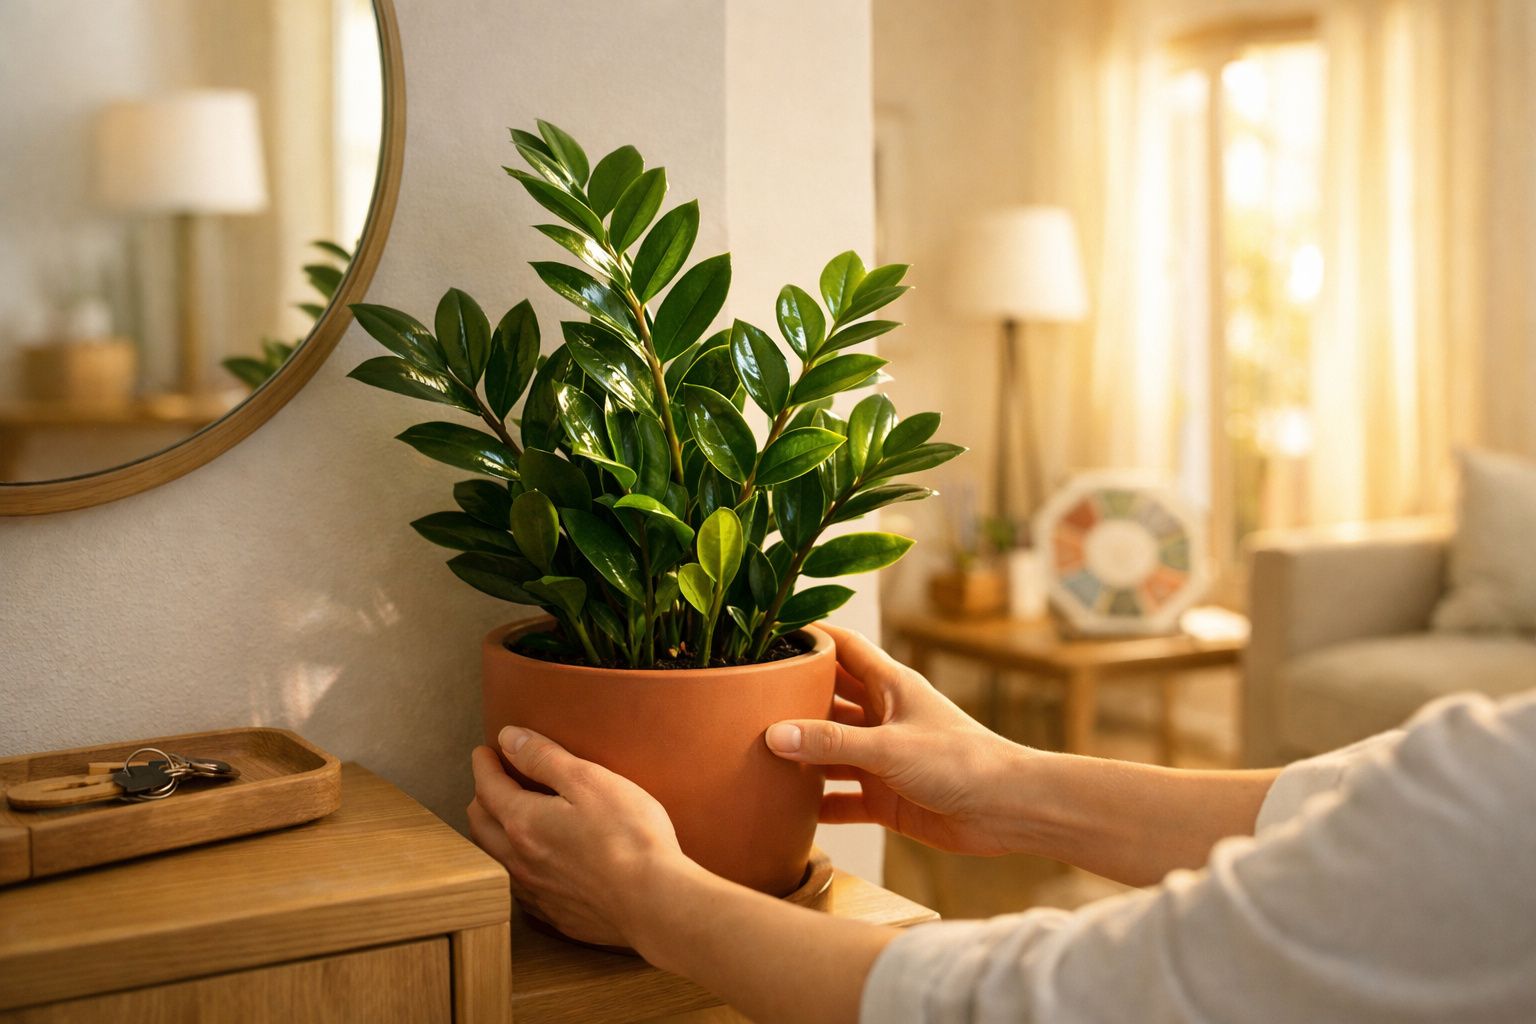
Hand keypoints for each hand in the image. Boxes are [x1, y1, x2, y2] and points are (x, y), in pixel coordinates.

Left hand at [468, 727, 695, 946]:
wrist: (654, 902)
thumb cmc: (628, 836)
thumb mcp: (589, 781)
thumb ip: (544, 758)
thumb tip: (508, 738)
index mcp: (523, 823)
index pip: (488, 788)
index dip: (484, 765)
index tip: (484, 752)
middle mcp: (519, 861)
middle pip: (481, 825)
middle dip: (481, 798)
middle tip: (492, 782)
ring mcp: (536, 892)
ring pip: (494, 860)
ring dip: (493, 834)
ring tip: (506, 820)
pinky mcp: (556, 915)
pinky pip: (519, 888)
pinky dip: (515, 866)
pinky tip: (533, 864)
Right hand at [766, 623, 1034, 855]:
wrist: (1007, 811)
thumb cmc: (961, 762)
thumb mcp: (889, 748)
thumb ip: (832, 743)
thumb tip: (774, 735)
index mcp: (890, 686)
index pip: (843, 648)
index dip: (810, 636)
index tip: (768, 631)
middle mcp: (883, 718)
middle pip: (828, 699)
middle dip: (792, 698)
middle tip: (744, 698)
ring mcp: (883, 758)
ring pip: (830, 750)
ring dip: (800, 754)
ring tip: (750, 753)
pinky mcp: (887, 798)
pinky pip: (842, 799)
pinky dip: (818, 804)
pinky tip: (785, 811)